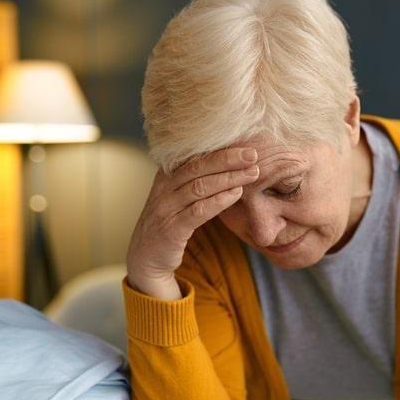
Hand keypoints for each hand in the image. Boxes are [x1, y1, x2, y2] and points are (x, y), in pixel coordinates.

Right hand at [126, 147, 259, 298]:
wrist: (146, 255)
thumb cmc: (170, 221)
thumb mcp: (178, 196)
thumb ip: (195, 179)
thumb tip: (229, 162)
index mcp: (166, 175)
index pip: (194, 155)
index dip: (220, 148)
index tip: (245, 143)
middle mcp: (163, 188)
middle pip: (198, 167)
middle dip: (228, 159)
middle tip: (253, 154)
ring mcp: (165, 208)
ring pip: (200, 187)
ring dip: (229, 178)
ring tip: (251, 173)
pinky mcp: (171, 229)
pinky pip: (197, 211)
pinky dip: (218, 201)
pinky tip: (236, 194)